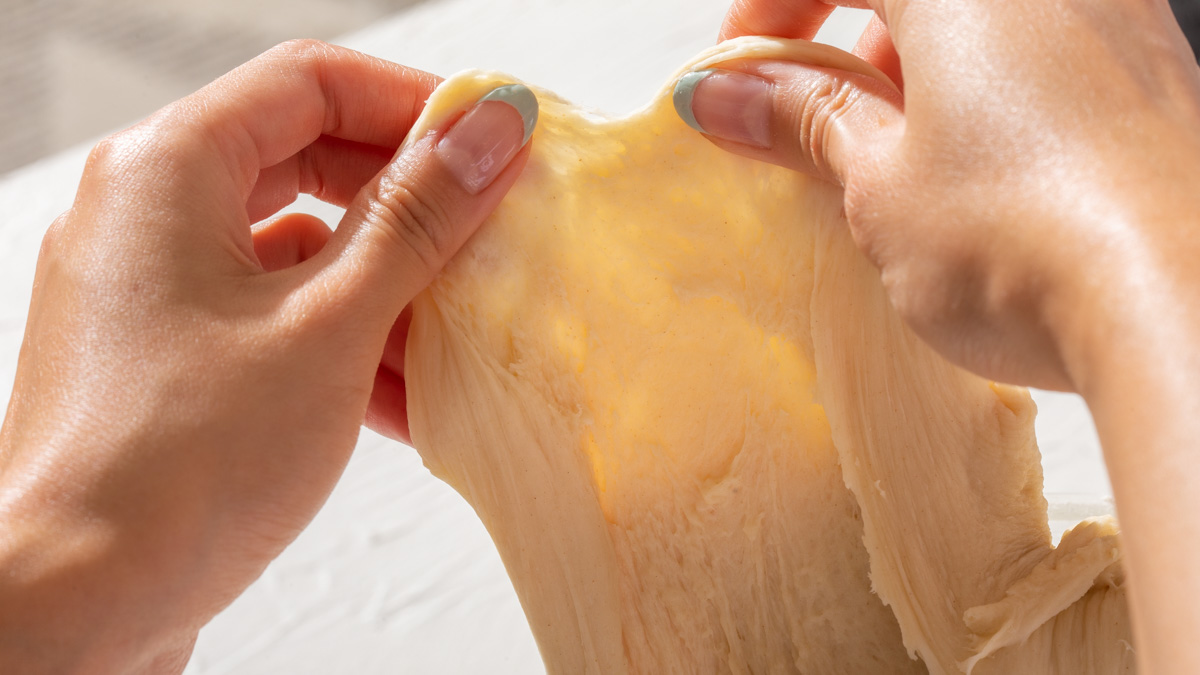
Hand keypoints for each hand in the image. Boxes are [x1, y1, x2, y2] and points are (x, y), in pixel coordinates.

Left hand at [0, 40, 534, 673]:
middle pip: (306, 160)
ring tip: (458, 329)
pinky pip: (273, 315)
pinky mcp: (168, 356)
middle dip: (407, 202)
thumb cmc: (181, 463)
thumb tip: (490, 126)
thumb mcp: (332, 323)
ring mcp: (152, 289)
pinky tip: (404, 395)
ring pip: (296, 248)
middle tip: (489, 228)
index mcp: (166, 169)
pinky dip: (341, 339)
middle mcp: (145, 213)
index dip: (414, 104)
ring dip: (384, 284)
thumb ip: (418, 216)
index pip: (311, 82)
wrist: (76, 608)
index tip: (492, 139)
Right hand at [683, 0, 1199, 391]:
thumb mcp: (878, 184)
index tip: (739, 76)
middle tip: (809, 127)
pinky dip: (983, 93)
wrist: (1183, 312)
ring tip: (892, 166)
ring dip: (912, 76)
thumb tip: (725, 94)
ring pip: (976, 21)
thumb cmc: (1025, 240)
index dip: (766, 14)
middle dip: (841, 50)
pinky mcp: (1150, 77)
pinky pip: (1038, 54)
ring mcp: (1113, 20)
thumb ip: (802, 121)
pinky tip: (974, 175)